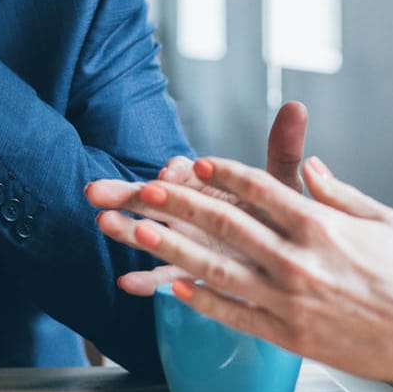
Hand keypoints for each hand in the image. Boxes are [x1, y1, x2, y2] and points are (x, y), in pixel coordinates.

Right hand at [86, 101, 310, 295]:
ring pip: (151, 235)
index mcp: (207, 184)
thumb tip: (295, 107)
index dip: (175, 172)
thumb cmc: (282, 217)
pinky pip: (163, 277)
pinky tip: (127, 284)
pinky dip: (145, 281)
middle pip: (153, 198)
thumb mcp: (282, 185)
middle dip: (127, 193)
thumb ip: (283, 150)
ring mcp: (186, 242)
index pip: (184, 172)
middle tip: (97, 191)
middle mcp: (191, 210)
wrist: (286, 259)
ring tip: (104, 224)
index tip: (170, 172)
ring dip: (126, 230)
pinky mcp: (189, 272)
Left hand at [95, 152, 392, 391]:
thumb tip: (310, 166)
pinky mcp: (290, 337)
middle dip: (180, 204)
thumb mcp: (382, 219)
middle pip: (227, 224)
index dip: (222, 174)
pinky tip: (174, 288)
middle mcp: (300, 261)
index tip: (195, 162)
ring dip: (174, 250)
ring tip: (140, 234)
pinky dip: (203, 301)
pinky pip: (236, 316)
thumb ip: (338, 192)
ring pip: (219, 270)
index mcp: (322, 225)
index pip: (260, 190)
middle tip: (143, 189)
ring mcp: (291, 302)